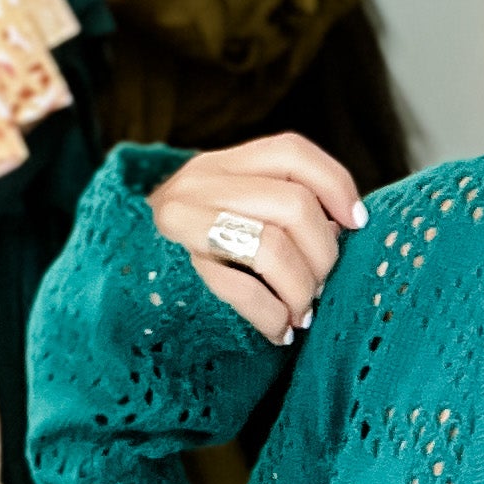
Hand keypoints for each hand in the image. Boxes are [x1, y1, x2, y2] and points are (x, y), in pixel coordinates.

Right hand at [148, 134, 368, 346]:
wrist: (126, 291)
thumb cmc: (201, 258)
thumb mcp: (233, 213)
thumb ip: (279, 205)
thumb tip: (345, 224)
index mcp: (221, 166)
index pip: (292, 153)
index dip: (336, 185)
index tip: (356, 223)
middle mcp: (199, 186)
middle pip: (294, 205)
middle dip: (324, 255)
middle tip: (321, 286)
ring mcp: (184, 227)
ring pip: (273, 247)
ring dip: (301, 290)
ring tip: (302, 312)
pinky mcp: (178, 272)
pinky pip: (243, 291)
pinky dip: (273, 317)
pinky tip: (279, 331)